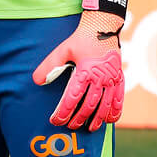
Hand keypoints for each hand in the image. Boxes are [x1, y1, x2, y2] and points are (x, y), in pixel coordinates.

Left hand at [32, 10, 124, 130]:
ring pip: (105, 105)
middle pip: (89, 105)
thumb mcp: (62, 51)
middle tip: (70, 126)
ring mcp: (112, 79)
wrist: (102, 27)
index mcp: (84, 72)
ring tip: (90, 128)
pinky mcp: (119, 78)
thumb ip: (49, 67)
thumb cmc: (80, 40)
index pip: (72, 98)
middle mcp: (100, 78)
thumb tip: (37, 81)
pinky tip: (110, 120)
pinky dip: (115, 110)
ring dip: (97, 118)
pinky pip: (119, 98)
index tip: (55, 120)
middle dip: (78, 118)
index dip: (63, 112)